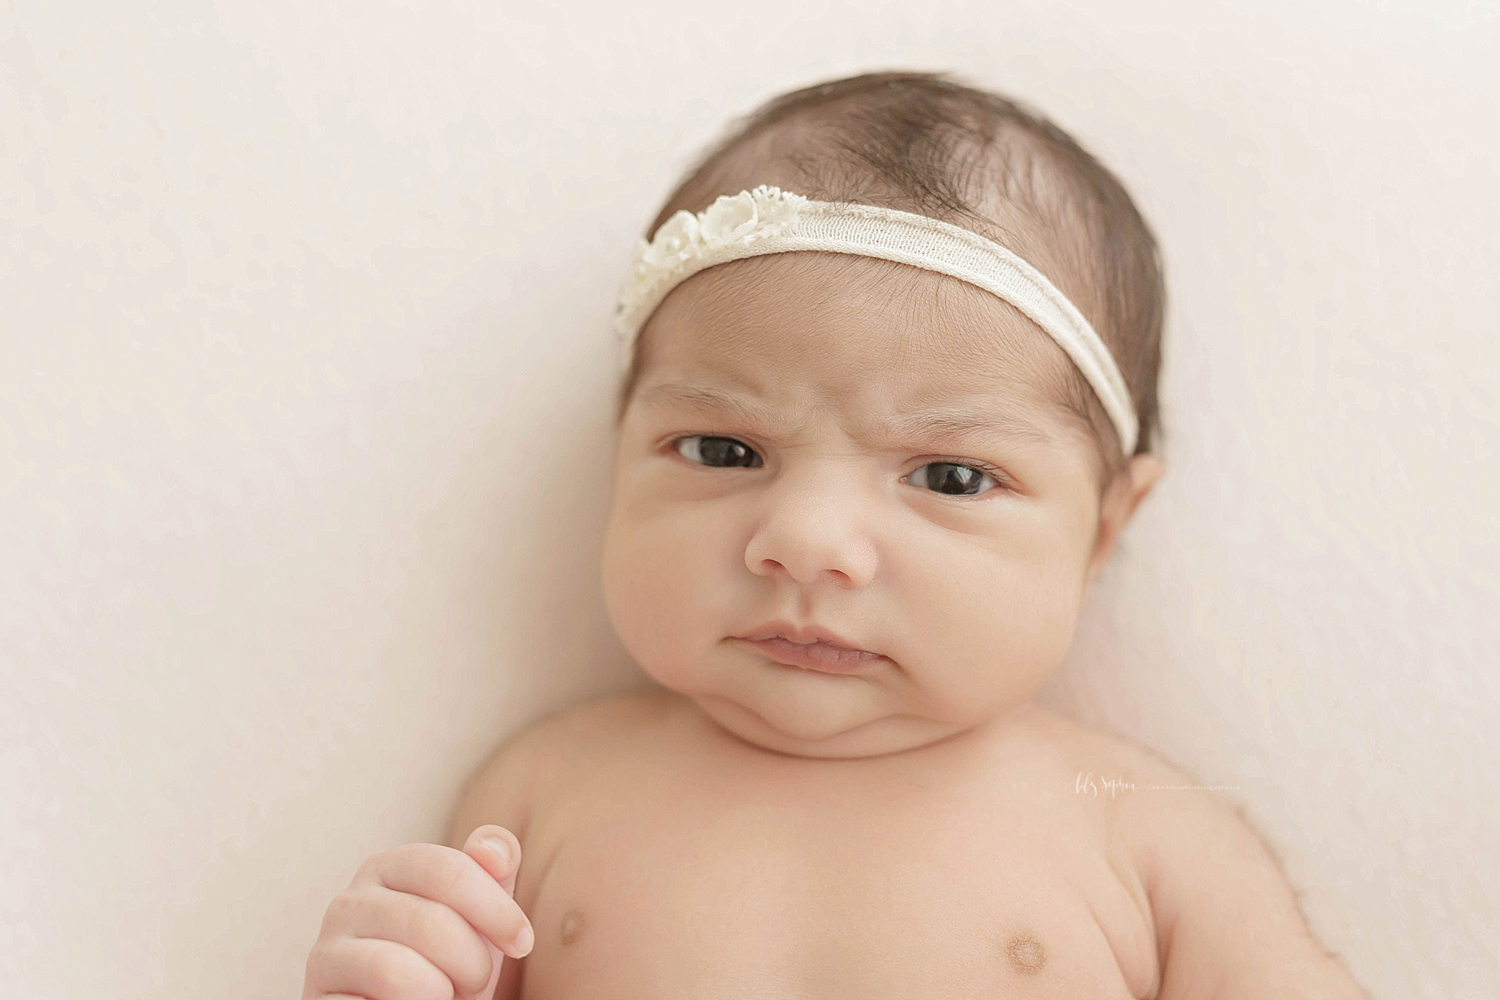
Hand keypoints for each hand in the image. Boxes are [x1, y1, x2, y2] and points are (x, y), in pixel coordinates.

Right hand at [303, 824, 533, 999]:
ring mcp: (324, 953)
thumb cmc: (448, 963)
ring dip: (438, 993)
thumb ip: (492, 871)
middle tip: (475, 981)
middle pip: (429, 922)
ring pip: (394, 969)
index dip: (496, 909)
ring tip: (442, 997)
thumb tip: (496, 847)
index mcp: (389, 867)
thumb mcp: (479, 916)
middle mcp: (348, 902)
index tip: (522, 941)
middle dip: (472, 962)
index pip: (448, 870)